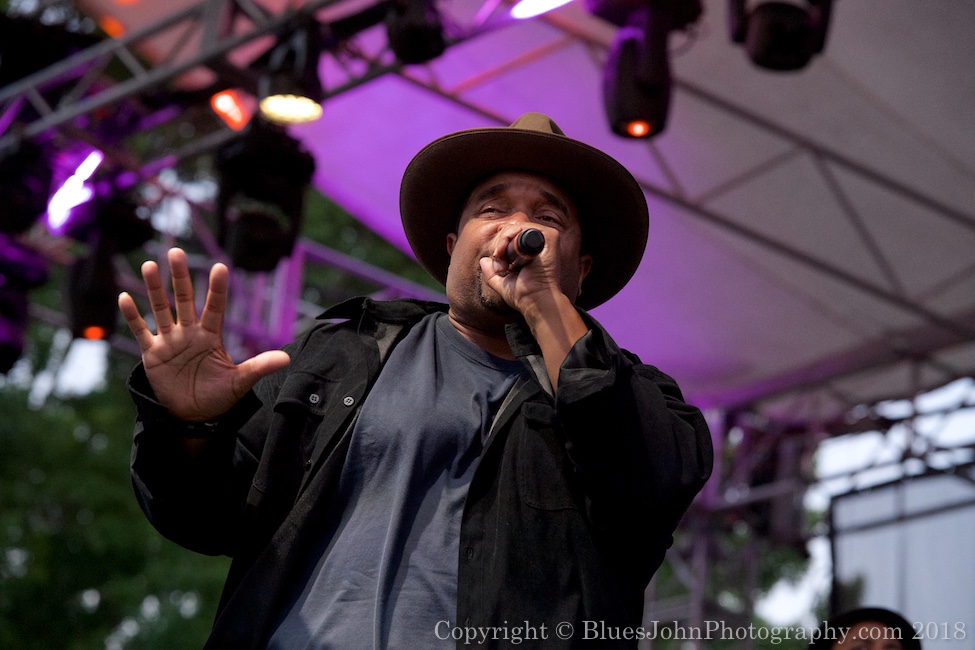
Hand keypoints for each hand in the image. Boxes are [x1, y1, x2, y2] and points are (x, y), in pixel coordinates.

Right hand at [118, 248, 289, 421]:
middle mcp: (189, 333)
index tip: (220, 267)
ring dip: (154, 289)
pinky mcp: (152, 354)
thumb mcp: (240, 382)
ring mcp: (170, 341)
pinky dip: (132, 316)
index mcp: (211, 336)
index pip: (215, 307)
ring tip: (150, 265)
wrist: (193, 416)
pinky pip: (141, 331)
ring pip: (161, 309)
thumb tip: (287, 359)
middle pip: (184, 299)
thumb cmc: (219, 396)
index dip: (217, 289)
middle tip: (175, 252)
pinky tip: (125, 296)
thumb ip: (259, 367)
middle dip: (180, 277)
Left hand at [480, 223, 564, 312]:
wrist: (535, 302)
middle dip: (499, 243)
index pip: (512, 236)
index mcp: (532, 251)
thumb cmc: (523, 296)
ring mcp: (546, 239)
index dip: (500, 244)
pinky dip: (510, 236)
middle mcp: (540, 243)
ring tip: (501, 258)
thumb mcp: (502, 283)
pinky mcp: (550, 238)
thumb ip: (492, 272)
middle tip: (499, 261)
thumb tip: (483, 260)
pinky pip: (525, 227)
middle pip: (513, 229)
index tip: (497, 259)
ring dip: (503, 241)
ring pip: (516, 227)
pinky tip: (505, 251)